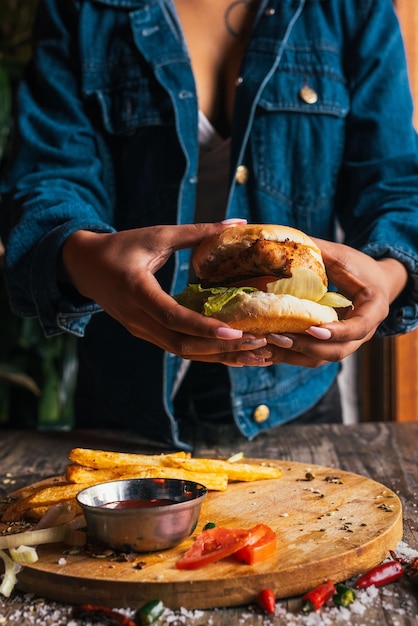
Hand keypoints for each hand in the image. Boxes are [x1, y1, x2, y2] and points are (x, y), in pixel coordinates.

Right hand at [61, 222, 272, 366]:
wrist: (84, 267)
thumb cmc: (121, 246)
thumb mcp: (157, 235)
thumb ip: (197, 232)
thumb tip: (238, 222)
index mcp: (136, 290)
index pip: (173, 316)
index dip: (204, 327)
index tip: (236, 331)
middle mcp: (136, 318)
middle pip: (180, 344)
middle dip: (220, 348)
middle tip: (257, 344)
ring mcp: (139, 330)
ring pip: (181, 352)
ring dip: (217, 355)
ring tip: (252, 354)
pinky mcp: (145, 334)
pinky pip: (177, 348)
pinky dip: (205, 352)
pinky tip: (231, 351)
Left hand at [266, 239, 407, 367]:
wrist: (376, 283)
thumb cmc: (360, 267)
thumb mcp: (343, 256)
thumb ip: (319, 252)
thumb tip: (282, 242)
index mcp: (374, 309)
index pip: (358, 327)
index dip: (336, 332)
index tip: (312, 329)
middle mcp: (363, 333)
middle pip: (337, 351)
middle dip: (306, 347)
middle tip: (277, 337)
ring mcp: (347, 343)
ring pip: (321, 359)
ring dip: (293, 355)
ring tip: (267, 345)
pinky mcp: (331, 346)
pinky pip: (312, 357)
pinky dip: (290, 356)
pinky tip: (267, 350)